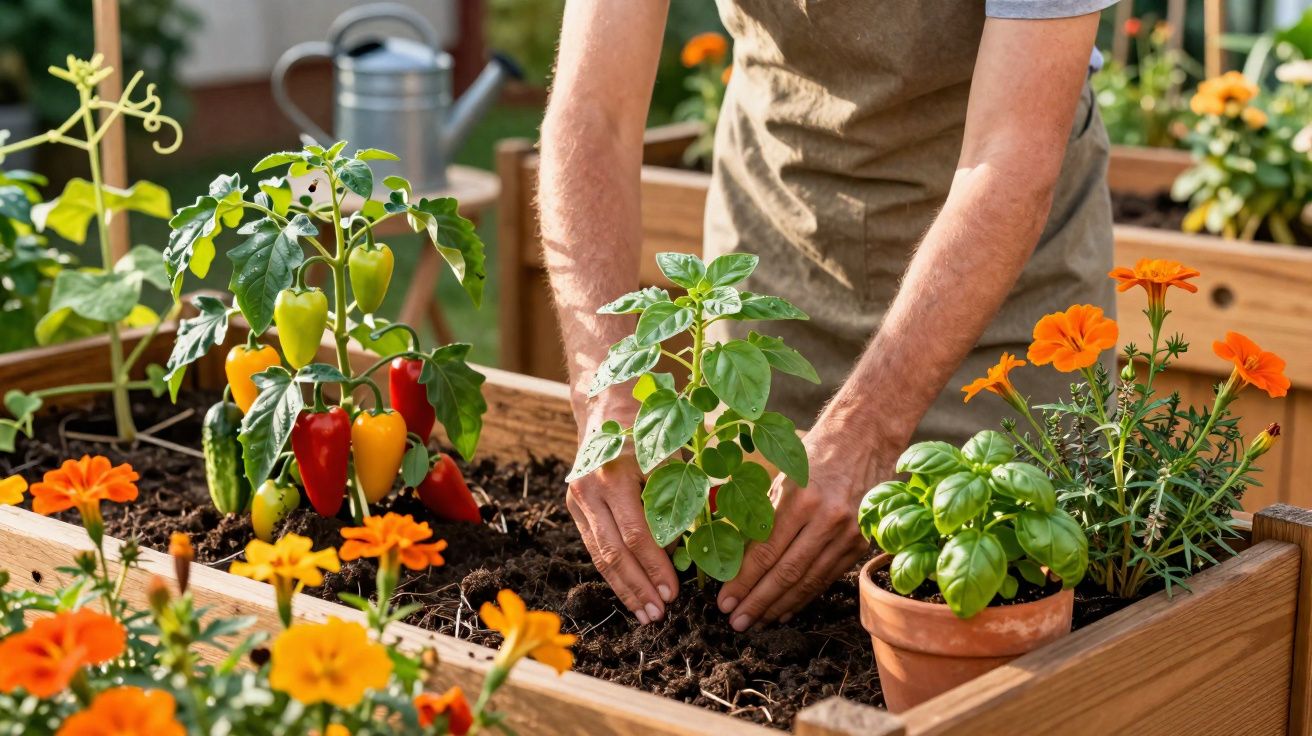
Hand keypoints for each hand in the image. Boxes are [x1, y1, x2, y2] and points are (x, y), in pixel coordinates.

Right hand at [566, 406, 677, 624]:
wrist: (607, 404)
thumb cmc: (651, 427)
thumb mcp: (673, 453)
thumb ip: (682, 494)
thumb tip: (696, 544)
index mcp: (618, 473)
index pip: (638, 534)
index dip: (657, 567)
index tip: (675, 593)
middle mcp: (592, 488)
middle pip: (615, 551)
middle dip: (639, 587)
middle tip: (660, 614)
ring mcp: (578, 498)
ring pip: (600, 555)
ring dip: (624, 588)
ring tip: (644, 614)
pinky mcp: (574, 505)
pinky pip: (594, 546)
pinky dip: (613, 572)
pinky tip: (629, 592)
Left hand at [716, 427, 887, 630]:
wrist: (865, 439)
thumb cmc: (814, 455)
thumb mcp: (781, 477)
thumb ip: (761, 517)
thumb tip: (736, 561)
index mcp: (800, 498)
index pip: (765, 551)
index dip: (743, 581)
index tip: (724, 602)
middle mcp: (826, 519)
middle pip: (785, 572)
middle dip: (757, 602)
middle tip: (735, 623)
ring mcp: (847, 533)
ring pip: (807, 581)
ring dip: (779, 606)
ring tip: (757, 622)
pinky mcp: (860, 543)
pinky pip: (826, 578)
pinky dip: (804, 597)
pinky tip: (785, 610)